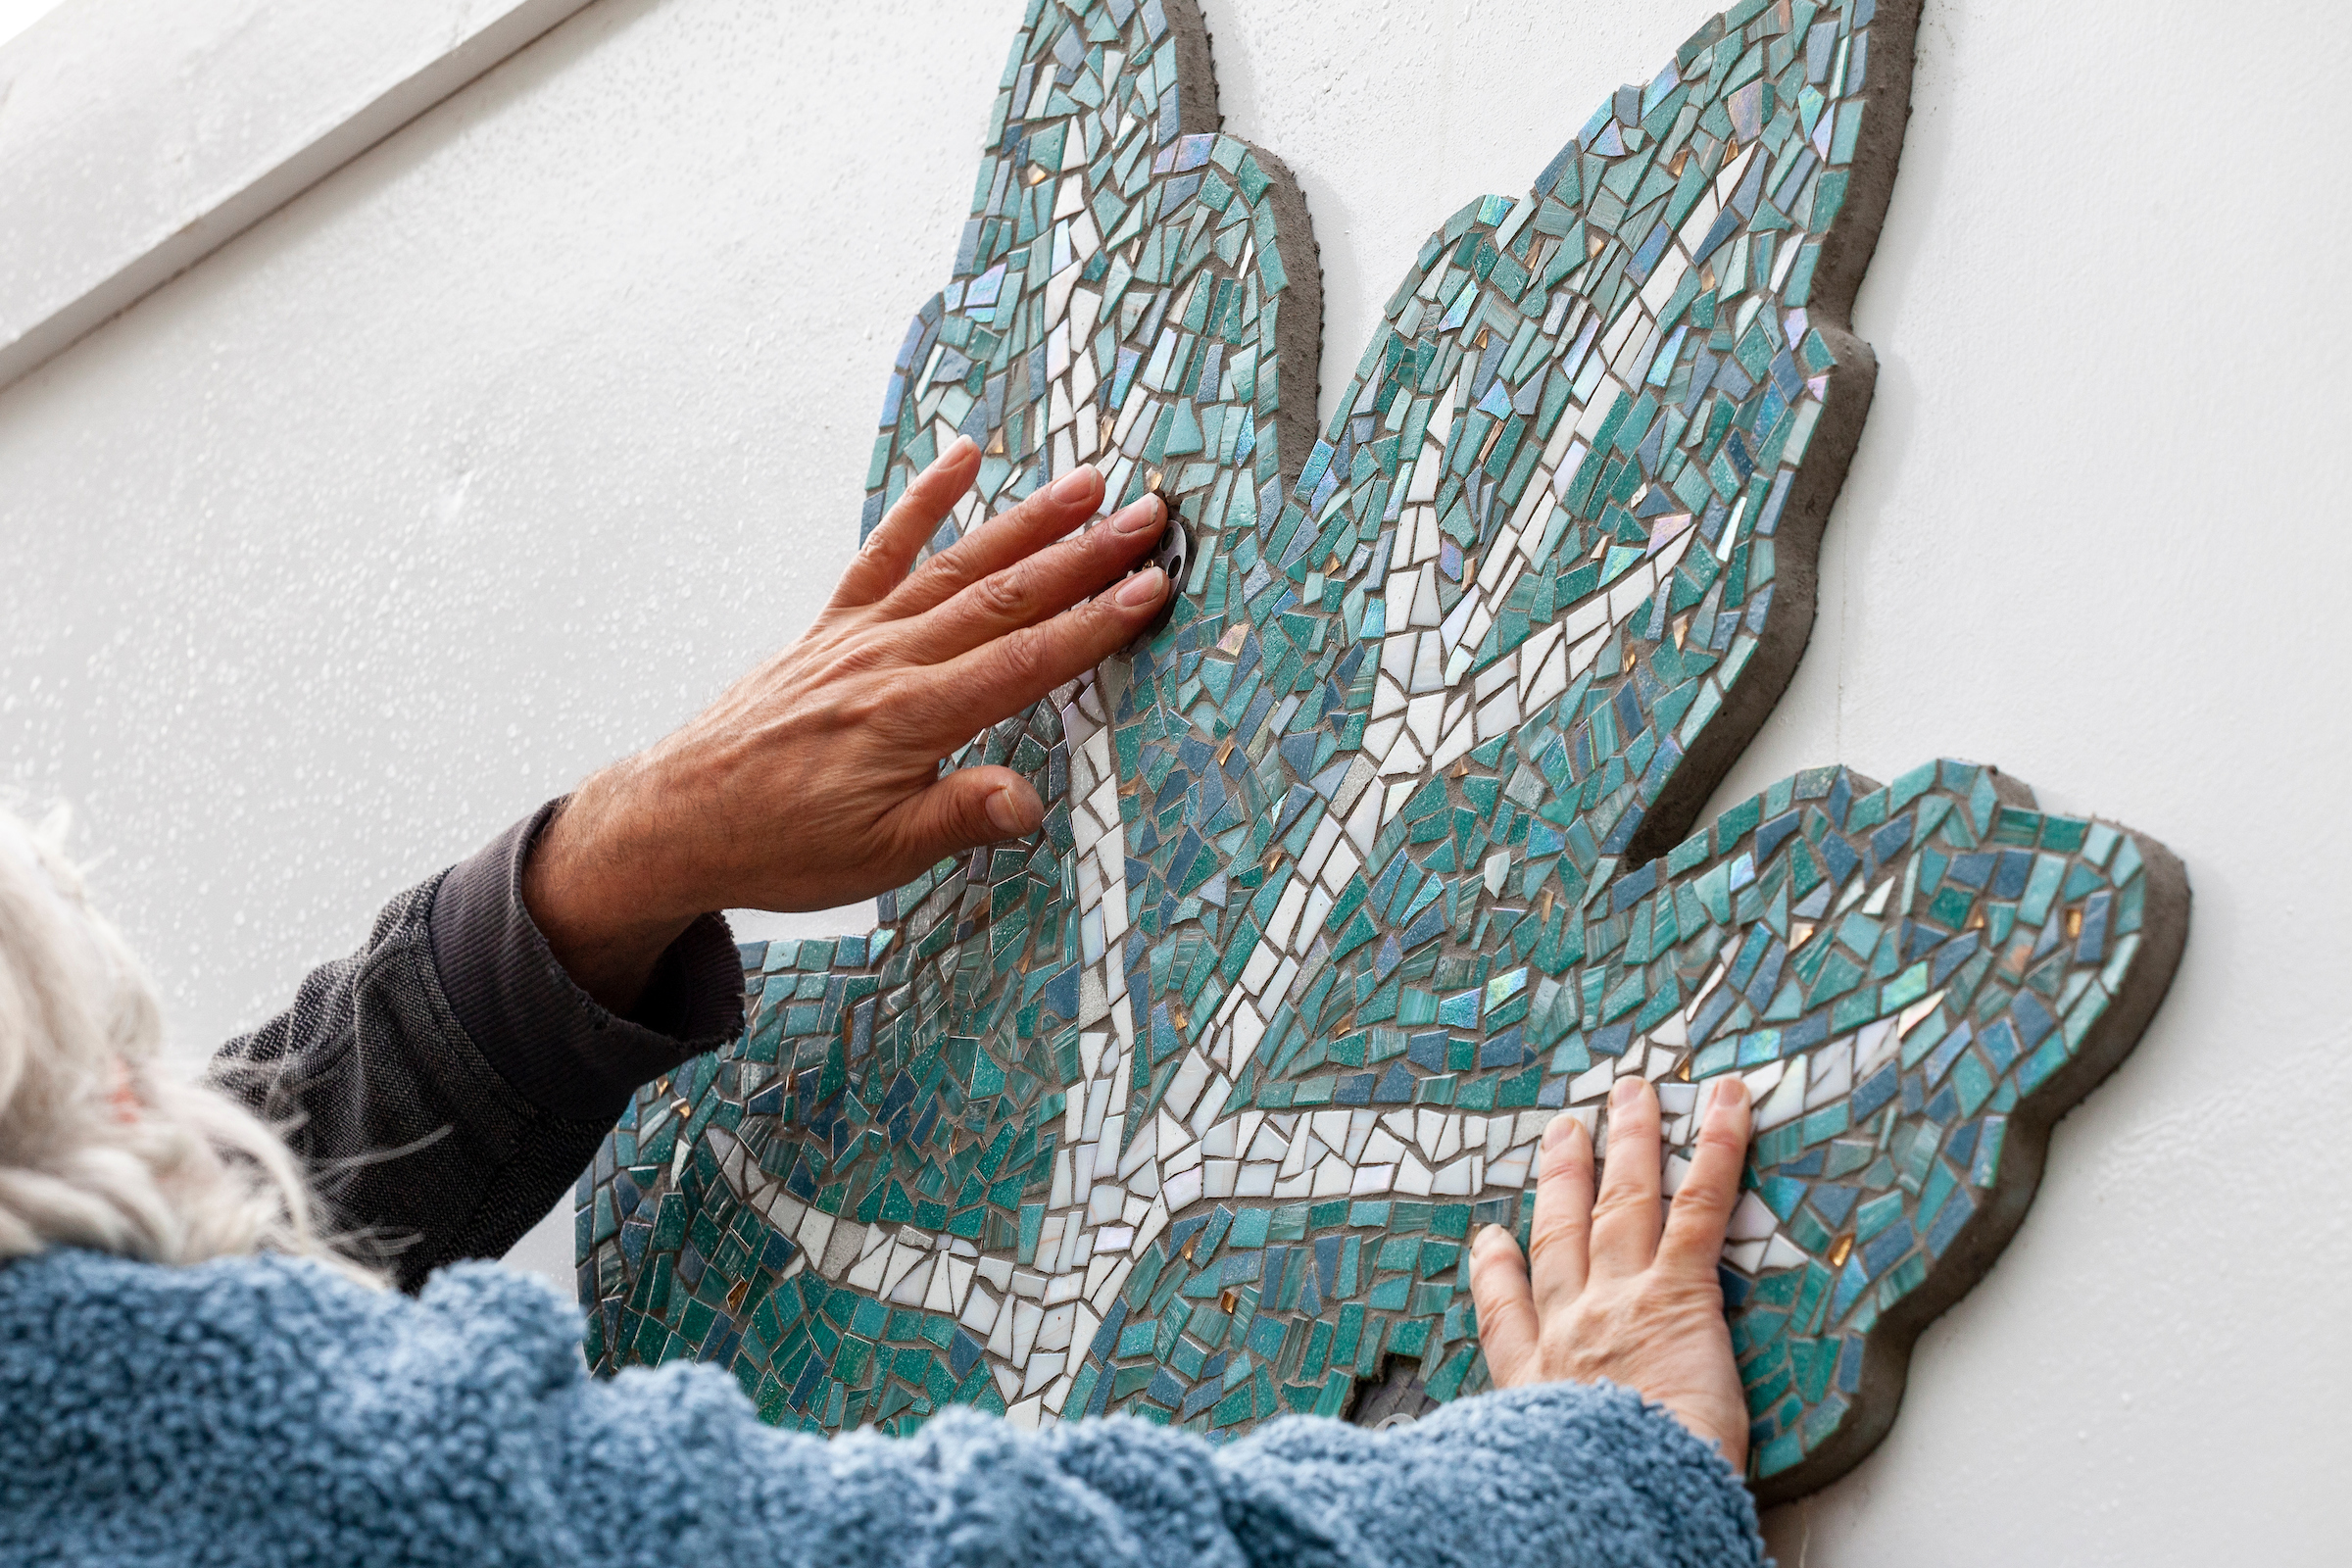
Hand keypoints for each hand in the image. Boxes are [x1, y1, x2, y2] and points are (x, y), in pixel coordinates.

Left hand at [521, 438, 1168, 1011]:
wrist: (678, 819)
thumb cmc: (779, 845)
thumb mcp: (880, 856)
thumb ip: (960, 819)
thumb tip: (1032, 803)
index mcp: (911, 720)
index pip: (1025, 661)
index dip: (1094, 625)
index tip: (1150, 589)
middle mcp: (889, 662)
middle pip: (1005, 598)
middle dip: (1083, 556)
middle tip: (1148, 518)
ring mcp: (858, 636)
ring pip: (958, 566)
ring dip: (1027, 522)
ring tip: (1087, 486)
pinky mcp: (831, 629)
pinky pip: (883, 554)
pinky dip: (922, 503)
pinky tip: (960, 458)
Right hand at [1468, 1074, 1755, 1468]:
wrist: (1615, 1501)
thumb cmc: (1595, 1503)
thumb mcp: (1546, 1474)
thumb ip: (1549, 1448)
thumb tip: (1546, 1472)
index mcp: (1537, 1382)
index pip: (1508, 1316)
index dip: (1495, 1270)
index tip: (1490, 1239)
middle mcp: (1570, 1328)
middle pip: (1561, 1234)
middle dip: (1561, 1178)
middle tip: (1562, 1134)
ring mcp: (1620, 1298)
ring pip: (1622, 1201)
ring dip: (1628, 1141)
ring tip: (1630, 1095)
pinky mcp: (1678, 1290)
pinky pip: (1699, 1204)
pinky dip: (1717, 1146)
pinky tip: (1728, 1102)